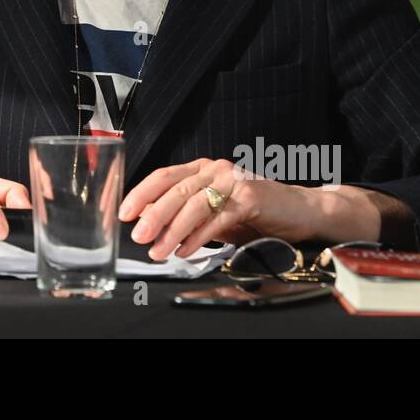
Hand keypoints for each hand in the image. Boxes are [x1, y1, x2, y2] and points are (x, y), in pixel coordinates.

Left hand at [118, 157, 321, 259]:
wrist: (299, 212)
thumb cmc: (254, 214)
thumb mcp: (212, 213)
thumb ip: (184, 214)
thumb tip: (150, 223)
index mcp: (202, 168)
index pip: (162, 176)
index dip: (139, 192)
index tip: (120, 211)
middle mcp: (215, 169)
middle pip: (175, 188)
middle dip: (152, 213)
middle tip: (137, 234)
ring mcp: (233, 180)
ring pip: (194, 203)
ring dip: (172, 229)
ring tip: (158, 250)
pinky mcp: (250, 196)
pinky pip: (217, 217)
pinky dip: (198, 236)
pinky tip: (185, 250)